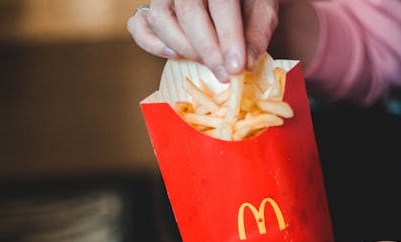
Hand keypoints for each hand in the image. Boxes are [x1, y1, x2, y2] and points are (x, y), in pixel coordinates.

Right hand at [127, 0, 278, 81]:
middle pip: (189, 14)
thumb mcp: (262, 7)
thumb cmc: (246, 0)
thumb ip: (257, 32)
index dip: (228, 38)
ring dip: (185, 49)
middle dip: (208, 51)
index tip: (237, 68)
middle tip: (225, 75)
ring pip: (160, 19)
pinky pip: (138, 25)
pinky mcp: (150, 7)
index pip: (221, 3)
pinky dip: (152, 44)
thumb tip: (245, 63)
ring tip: (207, 63)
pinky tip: (175, 55)